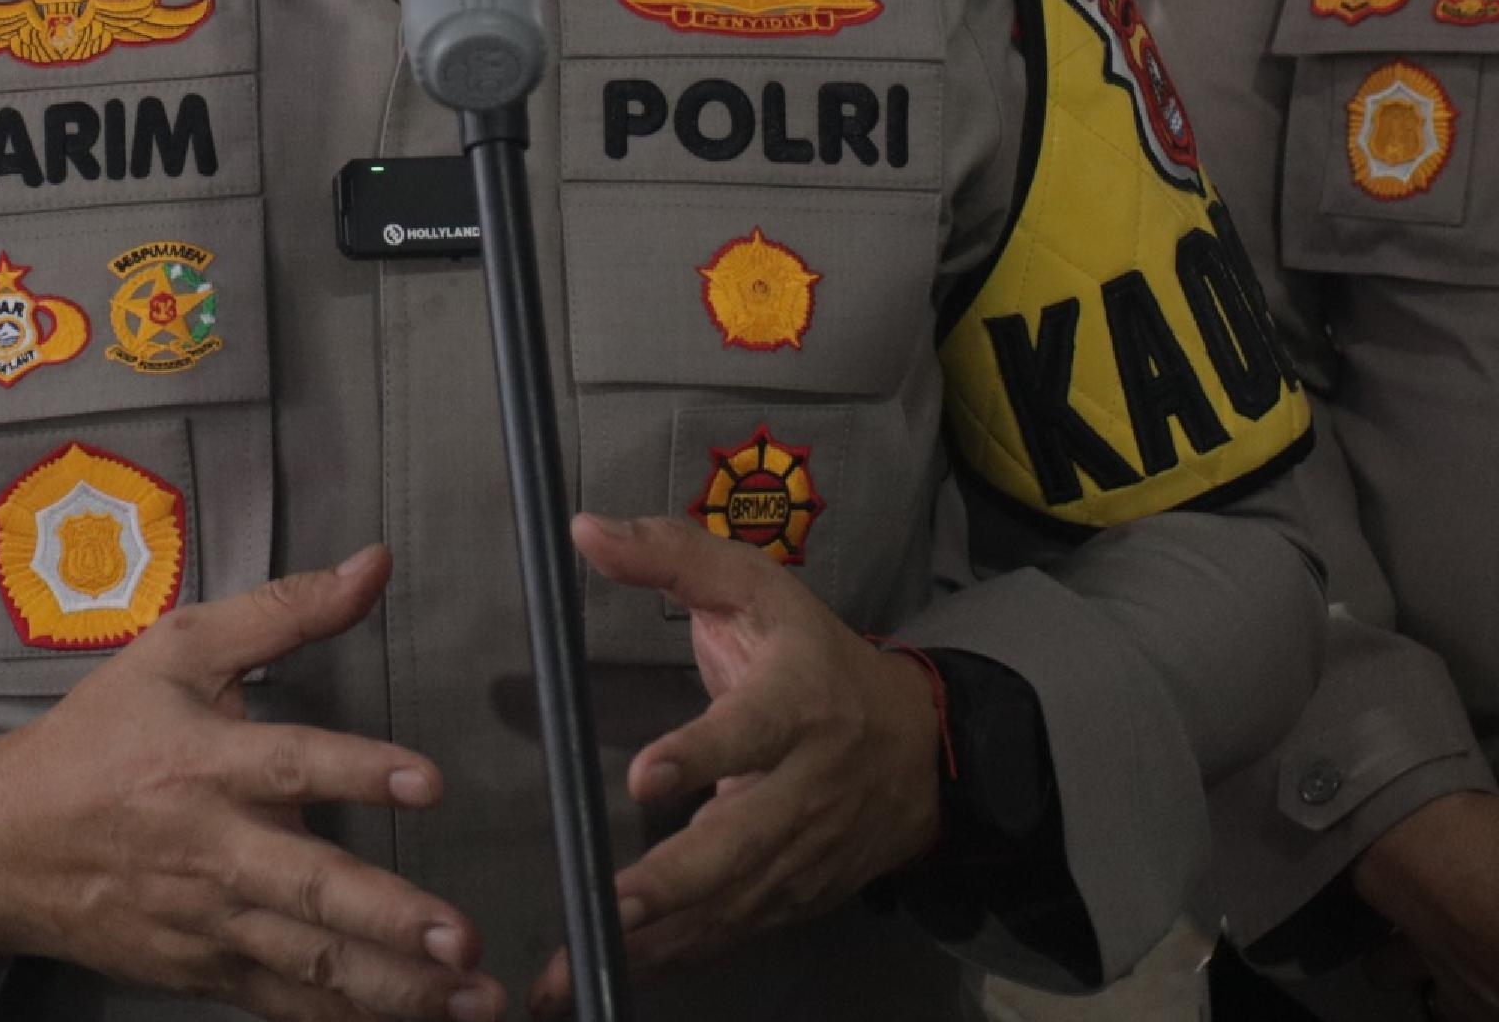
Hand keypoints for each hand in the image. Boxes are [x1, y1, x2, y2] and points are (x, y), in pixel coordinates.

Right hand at [0, 545, 500, 1021]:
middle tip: (460, 939)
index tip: (427, 781)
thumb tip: (373, 565)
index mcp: (202, 763)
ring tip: (468, 998)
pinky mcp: (204, 971)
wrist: (1, 846)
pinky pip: (284, 1004)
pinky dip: (343, 1019)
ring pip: (307, 962)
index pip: (288, 765)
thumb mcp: (176, 653)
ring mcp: (208, 921)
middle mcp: (209, 850)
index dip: (357, 771)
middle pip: (307, 889)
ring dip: (392, 987)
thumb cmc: (97, 739)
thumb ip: (282, 611)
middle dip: (389, 919)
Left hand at [531, 514, 943, 1011]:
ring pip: (731, 902)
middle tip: (607, 903)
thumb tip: (583, 530)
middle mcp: (806, 787)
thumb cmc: (817, 657)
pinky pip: (730, 932)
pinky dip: (673, 956)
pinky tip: (612, 968)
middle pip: (741, 842)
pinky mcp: (794, 897)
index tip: (646, 773)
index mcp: (798, 703)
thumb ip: (674, 556)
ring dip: (655, 936)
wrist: (919, 748)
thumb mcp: (759, 589)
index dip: (702, 754)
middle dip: (672, 880)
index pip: (750, 730)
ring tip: (579, 957)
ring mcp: (803, 853)